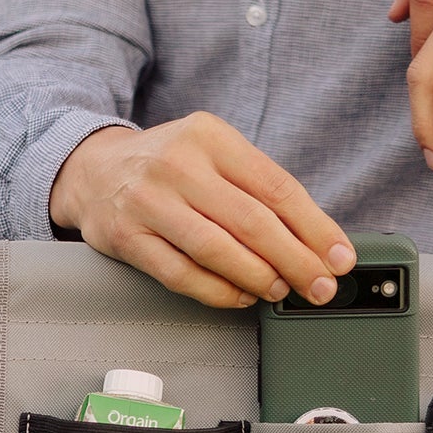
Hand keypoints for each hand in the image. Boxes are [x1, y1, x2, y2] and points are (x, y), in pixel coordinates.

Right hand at [48, 113, 354, 310]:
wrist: (93, 170)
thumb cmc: (169, 166)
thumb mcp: (212, 153)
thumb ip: (257, 187)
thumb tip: (317, 240)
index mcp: (209, 136)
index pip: (276, 186)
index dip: (315, 227)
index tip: (340, 257)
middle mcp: (177, 164)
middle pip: (252, 221)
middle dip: (296, 260)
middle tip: (320, 286)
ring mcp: (148, 200)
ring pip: (217, 249)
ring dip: (259, 278)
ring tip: (282, 291)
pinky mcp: (127, 236)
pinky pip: (182, 273)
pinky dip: (219, 291)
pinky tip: (242, 296)